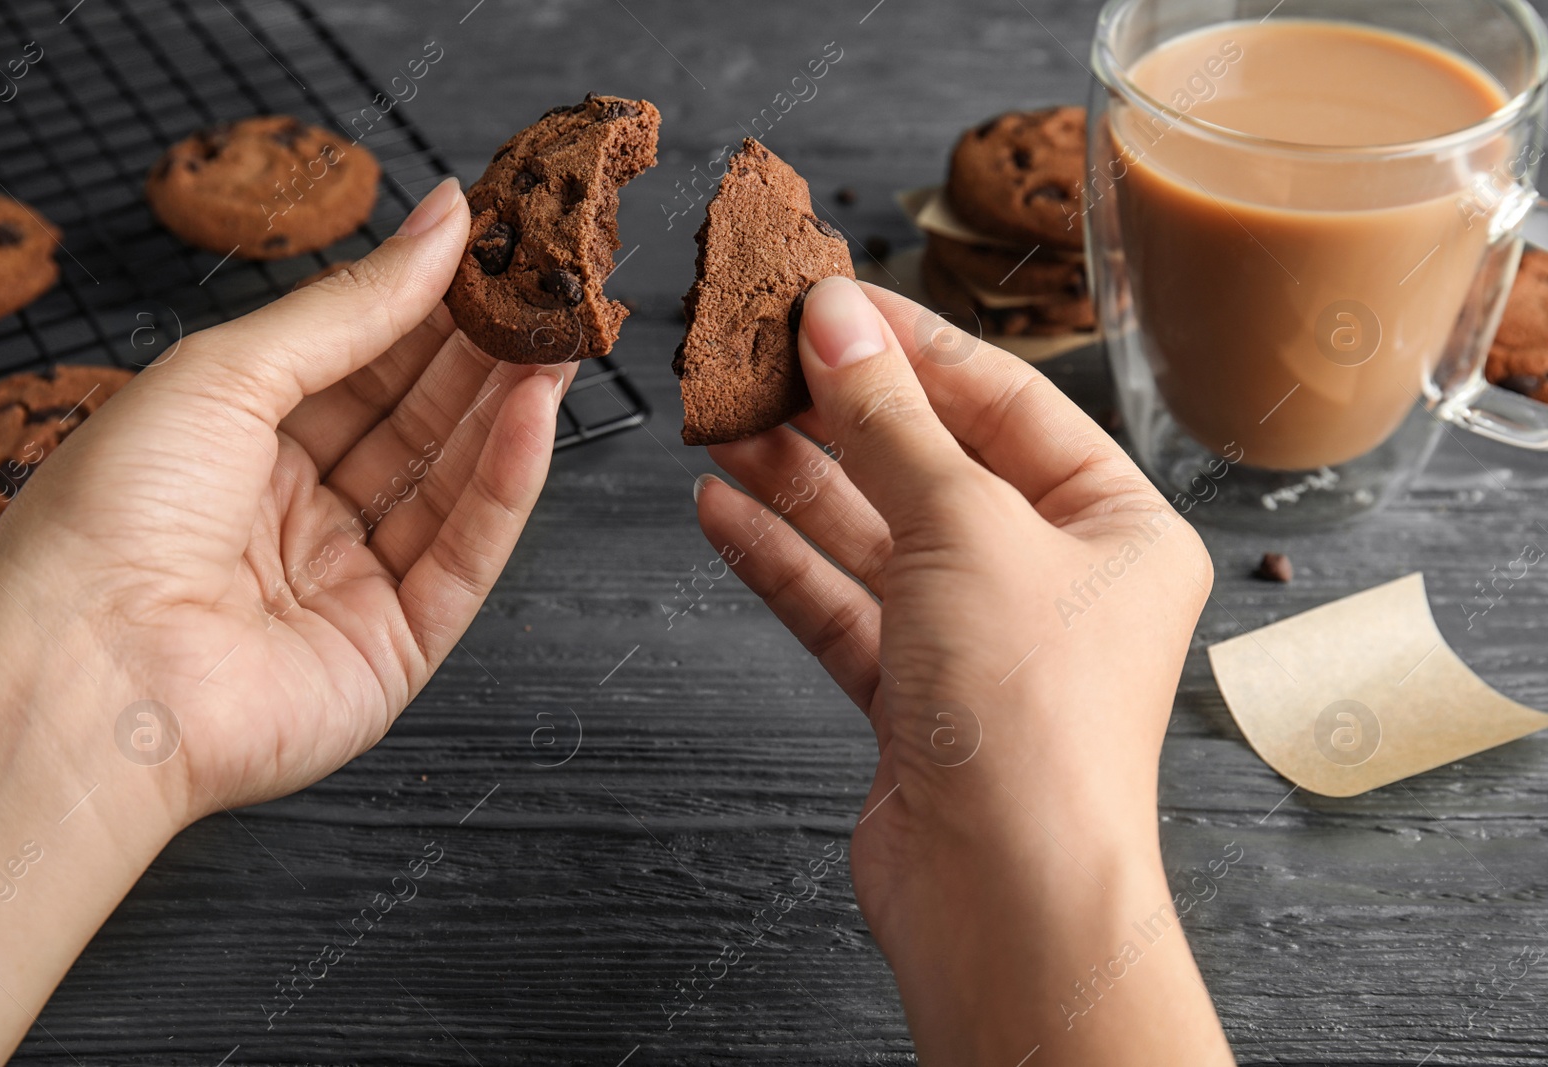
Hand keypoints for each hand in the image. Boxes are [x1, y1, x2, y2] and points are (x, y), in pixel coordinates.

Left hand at [0, 177, 573, 1062]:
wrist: (90, 676)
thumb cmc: (113, 517)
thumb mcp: (229, 371)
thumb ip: (353, 304)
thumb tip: (442, 218)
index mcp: (235, 447)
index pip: (357, 366)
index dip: (423, 308)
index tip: (488, 249)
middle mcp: (294, 516)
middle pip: (412, 423)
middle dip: (478, 353)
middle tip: (539, 288)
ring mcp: (348, 585)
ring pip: (448, 486)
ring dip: (505, 411)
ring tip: (557, 338)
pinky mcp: (394, 650)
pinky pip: (464, 558)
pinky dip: (504, 487)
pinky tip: (534, 416)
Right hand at [695, 277, 1232, 1064]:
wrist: (1002, 897)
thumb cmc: (1031, 720)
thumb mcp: (962, 529)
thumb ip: (890, 423)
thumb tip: (836, 321)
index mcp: (1116, 526)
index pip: (1005, 402)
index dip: (912, 345)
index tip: (830, 299)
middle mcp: (1053, 581)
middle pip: (931, 466)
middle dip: (841, 413)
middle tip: (758, 357)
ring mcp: (979, 642)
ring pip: (876, 536)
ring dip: (797, 480)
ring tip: (721, 424)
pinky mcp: (916, 699)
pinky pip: (842, 606)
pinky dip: (784, 560)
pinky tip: (724, 512)